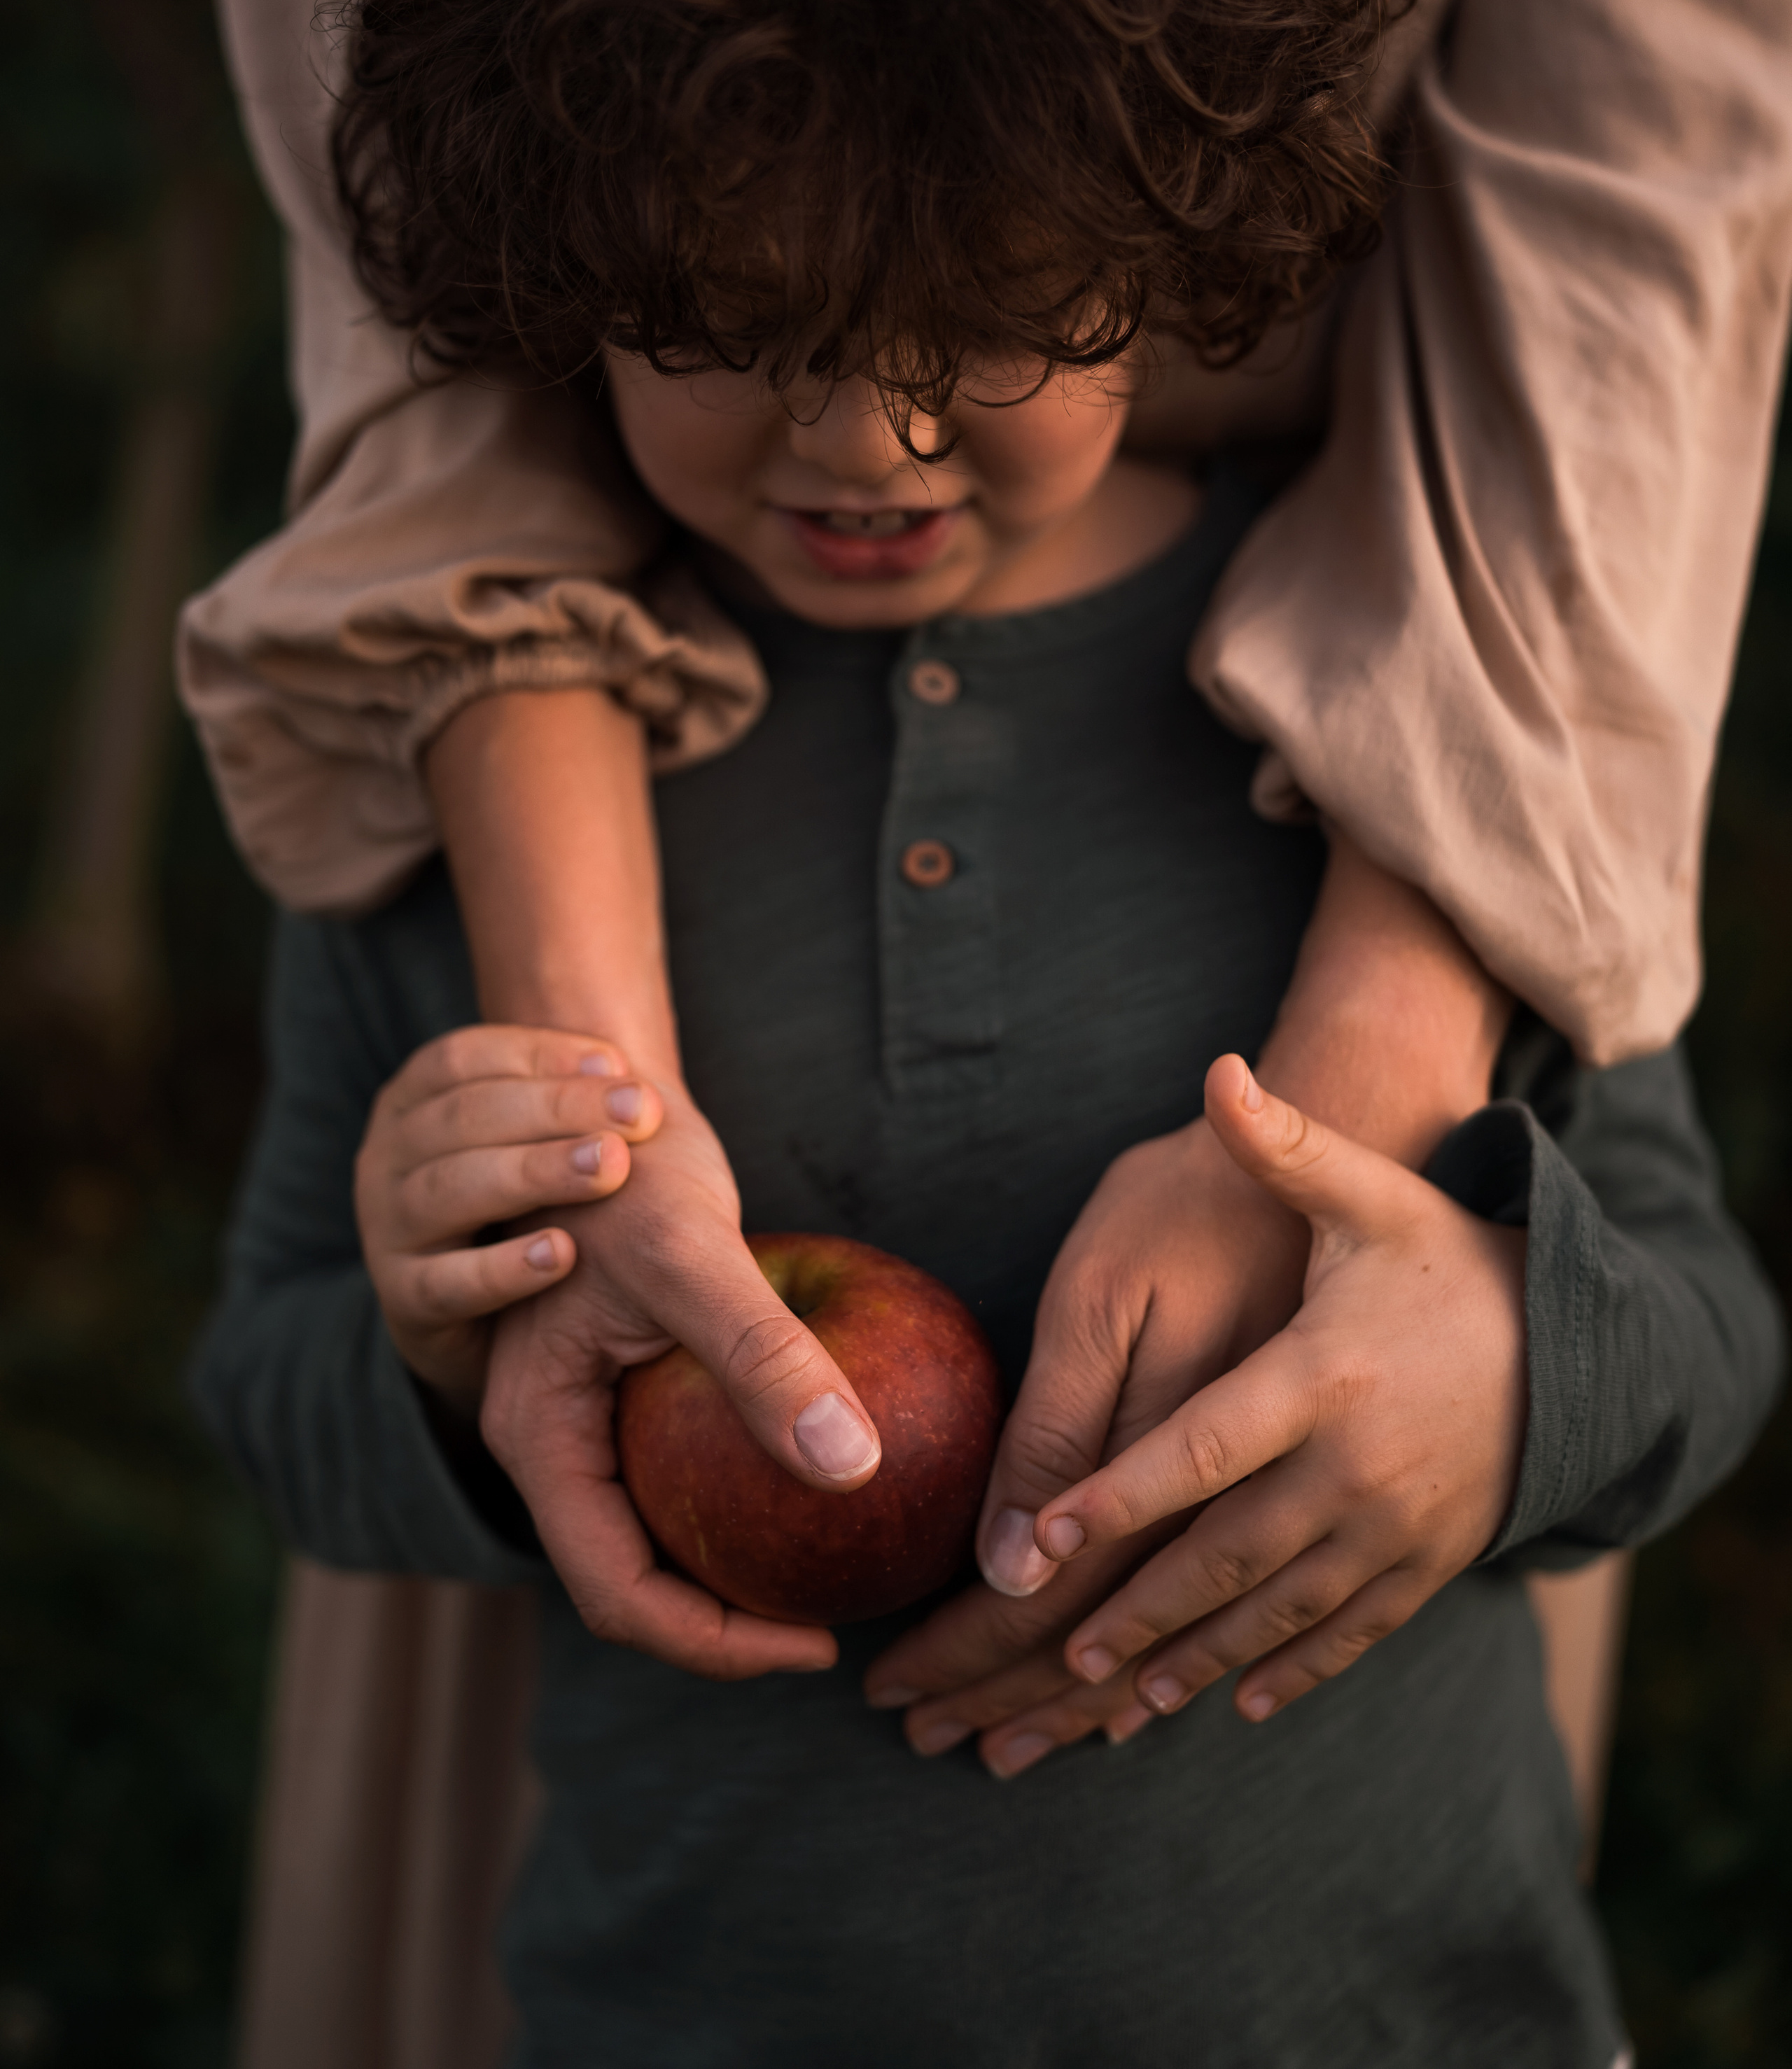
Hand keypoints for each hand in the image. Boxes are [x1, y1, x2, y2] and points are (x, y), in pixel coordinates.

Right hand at [354, 1024, 663, 1402]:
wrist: (484, 1325)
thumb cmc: (522, 1208)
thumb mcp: (534, 1143)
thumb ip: (571, 1107)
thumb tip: (631, 1084)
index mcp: (412, 1102)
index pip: (463, 1059)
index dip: (540, 1054)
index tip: (618, 1064)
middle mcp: (387, 1156)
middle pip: (463, 1117)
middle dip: (557, 1108)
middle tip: (637, 1113)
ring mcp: (387, 1229)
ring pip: (450, 1191)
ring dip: (536, 1173)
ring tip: (609, 1169)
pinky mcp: (403, 1301)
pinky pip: (446, 1285)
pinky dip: (504, 1269)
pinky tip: (563, 1254)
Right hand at [477, 1083, 886, 1679]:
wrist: (596, 1100)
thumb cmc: (626, 1169)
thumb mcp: (691, 1255)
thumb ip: (764, 1356)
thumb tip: (854, 1470)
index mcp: (540, 1434)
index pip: (617, 1590)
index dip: (714, 1640)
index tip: (818, 1642)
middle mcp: (556, 1444)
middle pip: (633, 1583)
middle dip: (730, 1624)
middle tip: (838, 1624)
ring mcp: (589, 1421)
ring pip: (658, 1537)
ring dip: (737, 1571)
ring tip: (837, 1574)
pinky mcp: (630, 1393)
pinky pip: (684, 1476)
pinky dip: (746, 1500)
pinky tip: (826, 1486)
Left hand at [1035, 1053, 1526, 1725]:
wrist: (1568, 1339)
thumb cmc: (1439, 1260)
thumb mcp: (1368, 1199)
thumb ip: (1285, 1149)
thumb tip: (1218, 1073)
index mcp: (1323, 1378)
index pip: (1203, 1448)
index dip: (1119, 1496)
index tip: (1043, 1537)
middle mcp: (1358, 1468)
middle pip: (1228, 1556)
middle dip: (1136, 1611)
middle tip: (1056, 1653)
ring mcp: (1397, 1529)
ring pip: (1277, 1614)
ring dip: (1192, 1663)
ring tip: (1116, 1701)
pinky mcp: (1426, 1567)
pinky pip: (1348, 1638)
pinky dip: (1288, 1674)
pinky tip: (1231, 1703)